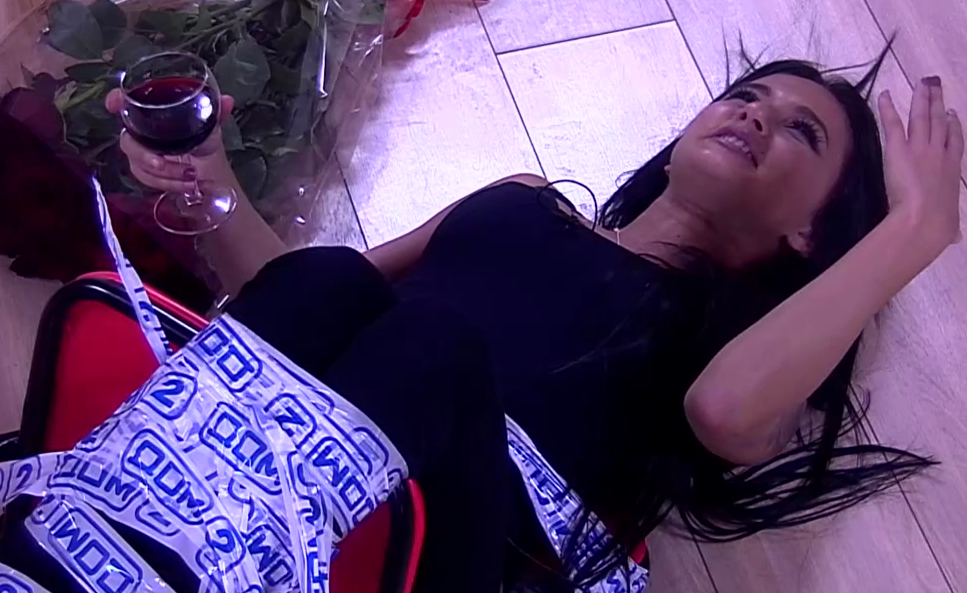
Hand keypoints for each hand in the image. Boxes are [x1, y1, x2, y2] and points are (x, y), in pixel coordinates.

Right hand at [105, 89, 236, 194]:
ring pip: (138, 164)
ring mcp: (141, 152)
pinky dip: (169, 184)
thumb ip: (217, 111)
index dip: (116, 100)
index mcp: (153, 112)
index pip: (125, 101)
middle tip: (163, 163)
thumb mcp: (210, 123)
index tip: (114, 105)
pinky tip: (188, 185)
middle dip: (145, 155)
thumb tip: (228, 101)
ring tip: (191, 177)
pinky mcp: (146, 172)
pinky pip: (148, 180)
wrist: (208, 166)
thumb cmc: (203, 137)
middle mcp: (141, 131)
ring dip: (164, 174)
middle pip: (128, 142)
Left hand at [878, 76, 963, 254]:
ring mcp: (920, 148)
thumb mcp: (949, 224)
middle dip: (938, 102)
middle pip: (940, 122)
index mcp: (953, 169)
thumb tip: (957, 237)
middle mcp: (940, 153)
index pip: (955, 142)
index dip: (954, 125)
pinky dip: (888, 108)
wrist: (924, 220)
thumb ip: (951, 227)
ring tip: (922, 83)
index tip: (952, 113)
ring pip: (921, 117)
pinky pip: (893, 124)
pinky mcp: (898, 149)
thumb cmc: (938, 226)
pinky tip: (884, 95)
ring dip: (921, 98)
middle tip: (936, 85)